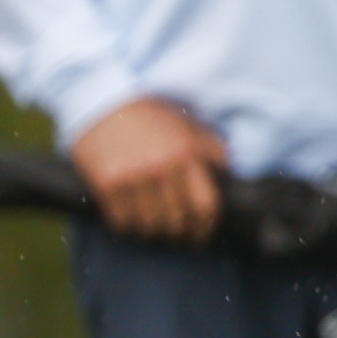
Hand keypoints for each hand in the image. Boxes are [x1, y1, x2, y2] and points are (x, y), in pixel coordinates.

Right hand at [71, 96, 226, 244]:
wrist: (104, 104)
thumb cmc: (152, 116)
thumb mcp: (189, 125)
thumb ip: (210, 149)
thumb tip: (232, 173)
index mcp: (187, 154)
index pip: (205, 206)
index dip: (206, 226)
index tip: (202, 233)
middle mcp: (161, 168)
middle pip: (178, 220)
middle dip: (181, 232)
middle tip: (179, 233)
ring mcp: (132, 178)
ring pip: (150, 225)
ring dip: (155, 231)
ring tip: (156, 226)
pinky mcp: (106, 184)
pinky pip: (122, 221)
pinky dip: (129, 225)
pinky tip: (133, 218)